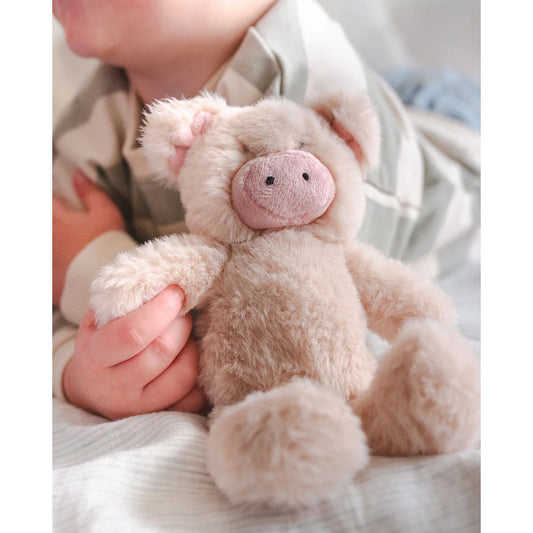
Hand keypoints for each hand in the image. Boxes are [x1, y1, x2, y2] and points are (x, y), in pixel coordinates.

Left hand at [53, 171, 125, 304]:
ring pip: (46, 249)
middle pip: (44, 225)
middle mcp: (48, 238)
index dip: (56, 202)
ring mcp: (47, 260)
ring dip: (53, 246)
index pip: (49, 203)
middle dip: (53, 224)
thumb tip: (78, 174)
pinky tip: (65, 270)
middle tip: (67, 229)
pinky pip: (49, 273)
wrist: (108, 279)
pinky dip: (54, 270)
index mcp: (59, 220)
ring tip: (68, 249)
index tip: (63, 205)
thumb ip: (91, 193)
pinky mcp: (50, 281)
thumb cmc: (107, 243)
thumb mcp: (106, 213)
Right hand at [63, 286, 206, 419]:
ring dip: (193, 347)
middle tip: (183, 311)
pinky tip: (190, 358)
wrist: (91, 391)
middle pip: (163, 351)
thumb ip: (124, 302)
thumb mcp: (99, 322)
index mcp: (97, 356)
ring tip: (186, 335)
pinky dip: (200, 375)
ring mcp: (140, 408)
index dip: (161, 309)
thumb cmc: (102, 345)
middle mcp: (117, 387)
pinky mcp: (163, 418)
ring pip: (183, 375)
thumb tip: (163, 279)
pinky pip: (194, 398)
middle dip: (181, 323)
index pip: (133, 333)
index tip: (176, 292)